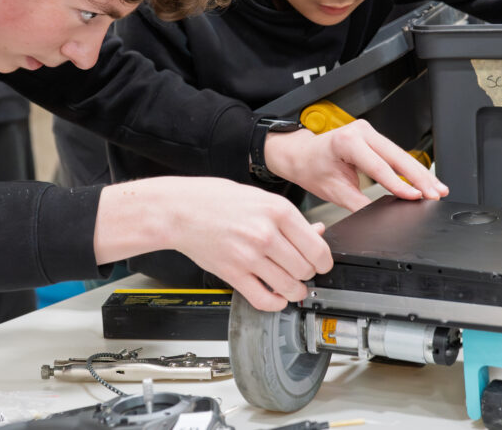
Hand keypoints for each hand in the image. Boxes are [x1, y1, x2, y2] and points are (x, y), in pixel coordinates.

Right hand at [96, 177, 331, 310]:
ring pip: (289, 287)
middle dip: (308, 275)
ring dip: (294, 291)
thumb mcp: (258, 198)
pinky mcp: (233, 273)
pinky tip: (274, 295)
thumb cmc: (214, 199)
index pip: (317, 249)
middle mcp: (266, 234)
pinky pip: (264, 300)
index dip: (324, 262)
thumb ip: (289, 218)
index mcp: (277, 210)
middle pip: (306, 270)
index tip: (321, 264)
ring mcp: (249, 255)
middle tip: (301, 271)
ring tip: (289, 285)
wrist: (178, 209)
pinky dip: (275, 303)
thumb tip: (316, 233)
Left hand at [264, 119, 448, 210]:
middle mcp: (360, 132)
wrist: (301, 154)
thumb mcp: (333, 190)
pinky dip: (411, 168)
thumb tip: (379, 215)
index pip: (378, 166)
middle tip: (436, 194)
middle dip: (419, 177)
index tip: (416, 197)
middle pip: (397, 157)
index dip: (399, 184)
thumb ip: (357, 204)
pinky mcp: (374, 137)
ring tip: (438, 189)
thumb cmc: (311, 167)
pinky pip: (396, 153)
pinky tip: (425, 179)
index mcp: (346, 141)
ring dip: (420, 173)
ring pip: (401, 154)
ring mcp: (368, 132)